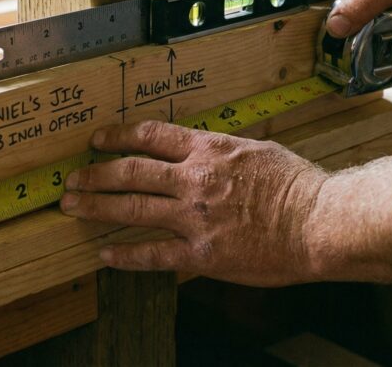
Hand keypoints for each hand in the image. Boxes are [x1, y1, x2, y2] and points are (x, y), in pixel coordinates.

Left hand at [59, 120, 326, 286]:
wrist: (319, 223)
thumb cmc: (297, 186)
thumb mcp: (256, 150)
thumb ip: (221, 151)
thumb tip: (201, 150)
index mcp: (209, 150)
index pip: (151, 136)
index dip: (118, 137)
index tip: (99, 141)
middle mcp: (195, 180)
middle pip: (131, 172)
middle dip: (96, 175)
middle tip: (73, 178)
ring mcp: (194, 218)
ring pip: (133, 209)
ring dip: (97, 207)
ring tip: (73, 206)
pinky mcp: (201, 254)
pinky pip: (153, 255)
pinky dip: (126, 255)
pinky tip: (107, 254)